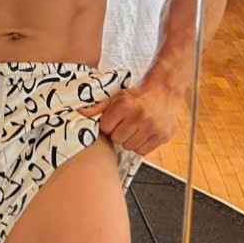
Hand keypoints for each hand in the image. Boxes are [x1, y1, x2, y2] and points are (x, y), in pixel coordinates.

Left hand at [78, 79, 193, 155]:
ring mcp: (152, 127)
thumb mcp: (116, 97)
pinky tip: (144, 133)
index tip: (115, 120)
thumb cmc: (137, 96)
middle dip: (119, 133)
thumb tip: (80, 113)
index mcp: (125, 104)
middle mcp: (139, 115)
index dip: (108, 124)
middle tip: (126, 124)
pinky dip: (141, 145)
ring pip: (129, 147)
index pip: (105, 128)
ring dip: (130, 140)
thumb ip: (98, 107)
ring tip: (135, 128)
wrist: (164, 91)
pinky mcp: (162, 136)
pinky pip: (142, 151)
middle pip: (117, 139)